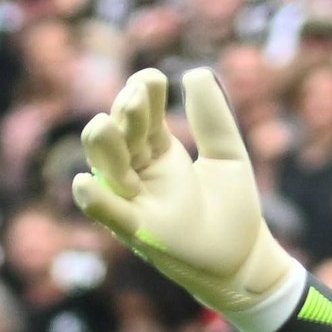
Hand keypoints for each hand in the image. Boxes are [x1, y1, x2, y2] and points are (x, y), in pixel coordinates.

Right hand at [73, 68, 298, 315]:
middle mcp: (140, 174)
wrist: (247, 259)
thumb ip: (213, 119)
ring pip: (109, 170)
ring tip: (102, 124)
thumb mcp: (227, 156)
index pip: (142, 118)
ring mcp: (137, 203)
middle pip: (122, 138)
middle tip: (137, 96)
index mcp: (159, 153)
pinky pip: (113, 216)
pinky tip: (84, 184)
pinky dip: (98, 201)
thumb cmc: (233, 209)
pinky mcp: (142, 233)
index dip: (143, 98)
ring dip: (103, 148)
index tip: (152, 78)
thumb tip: (195, 71)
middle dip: (125, 117)